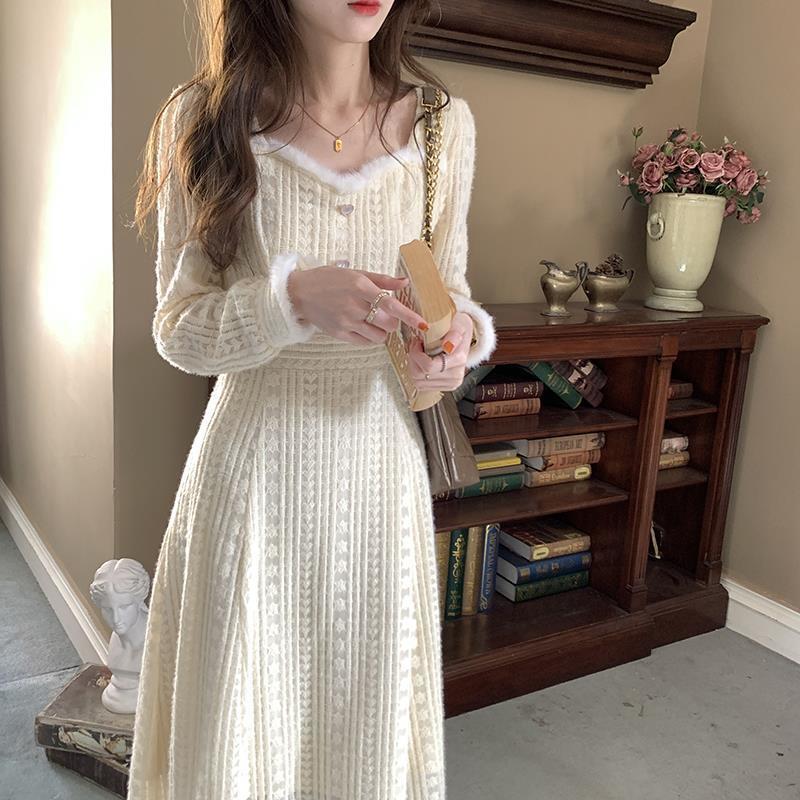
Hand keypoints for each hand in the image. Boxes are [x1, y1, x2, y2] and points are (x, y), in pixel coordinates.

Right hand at [287, 266, 429, 343]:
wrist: (299, 293)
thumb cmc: (328, 279)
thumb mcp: (356, 273)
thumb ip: (382, 279)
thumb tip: (405, 282)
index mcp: (360, 287)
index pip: (391, 304)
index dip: (409, 316)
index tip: (423, 324)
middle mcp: (354, 305)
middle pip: (388, 324)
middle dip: (393, 322)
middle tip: (387, 315)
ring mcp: (346, 322)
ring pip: (378, 336)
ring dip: (382, 331)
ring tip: (374, 321)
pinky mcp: (339, 334)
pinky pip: (364, 342)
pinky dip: (370, 337)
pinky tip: (364, 327)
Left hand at [407, 311, 473, 391]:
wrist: (463, 337)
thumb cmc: (457, 329)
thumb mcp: (458, 324)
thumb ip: (454, 334)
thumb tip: (448, 346)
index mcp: (459, 361)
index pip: (428, 366)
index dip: (416, 354)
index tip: (418, 342)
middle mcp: (456, 376)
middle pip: (420, 374)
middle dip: (413, 358)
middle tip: (416, 346)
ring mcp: (450, 384)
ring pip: (417, 381)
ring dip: (413, 365)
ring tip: (419, 353)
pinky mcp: (443, 387)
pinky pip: (420, 385)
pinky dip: (417, 372)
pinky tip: (421, 362)